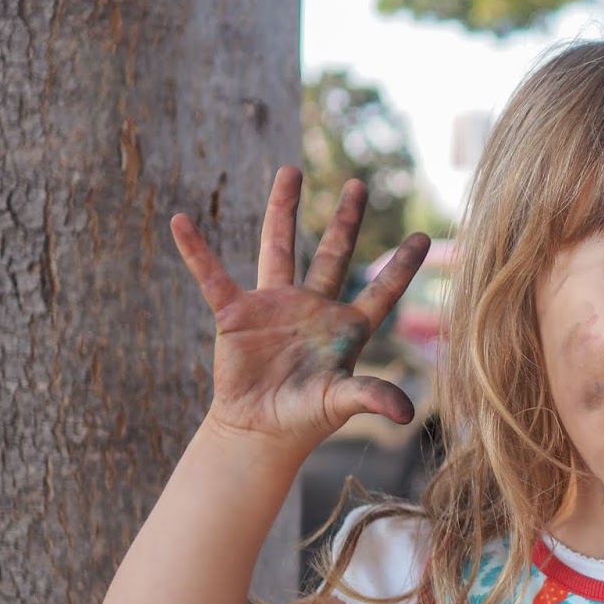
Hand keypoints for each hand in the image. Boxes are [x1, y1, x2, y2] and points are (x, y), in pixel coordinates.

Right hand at [171, 166, 428, 454]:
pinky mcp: (236, 315)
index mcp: (346, 328)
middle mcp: (314, 309)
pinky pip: (213, 276)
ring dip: (283, 210)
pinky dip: (197, 251)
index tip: (423, 236)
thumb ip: (370, 397)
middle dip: (347, 220)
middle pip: (333, 254)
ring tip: (290, 171)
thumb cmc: (304, 419)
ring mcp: (275, 307)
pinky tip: (181, 222)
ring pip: (280, 248)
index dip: (401, 267)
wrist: (258, 432)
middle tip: (360, 183)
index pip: (381, 290)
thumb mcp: (339, 404)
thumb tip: (406, 414)